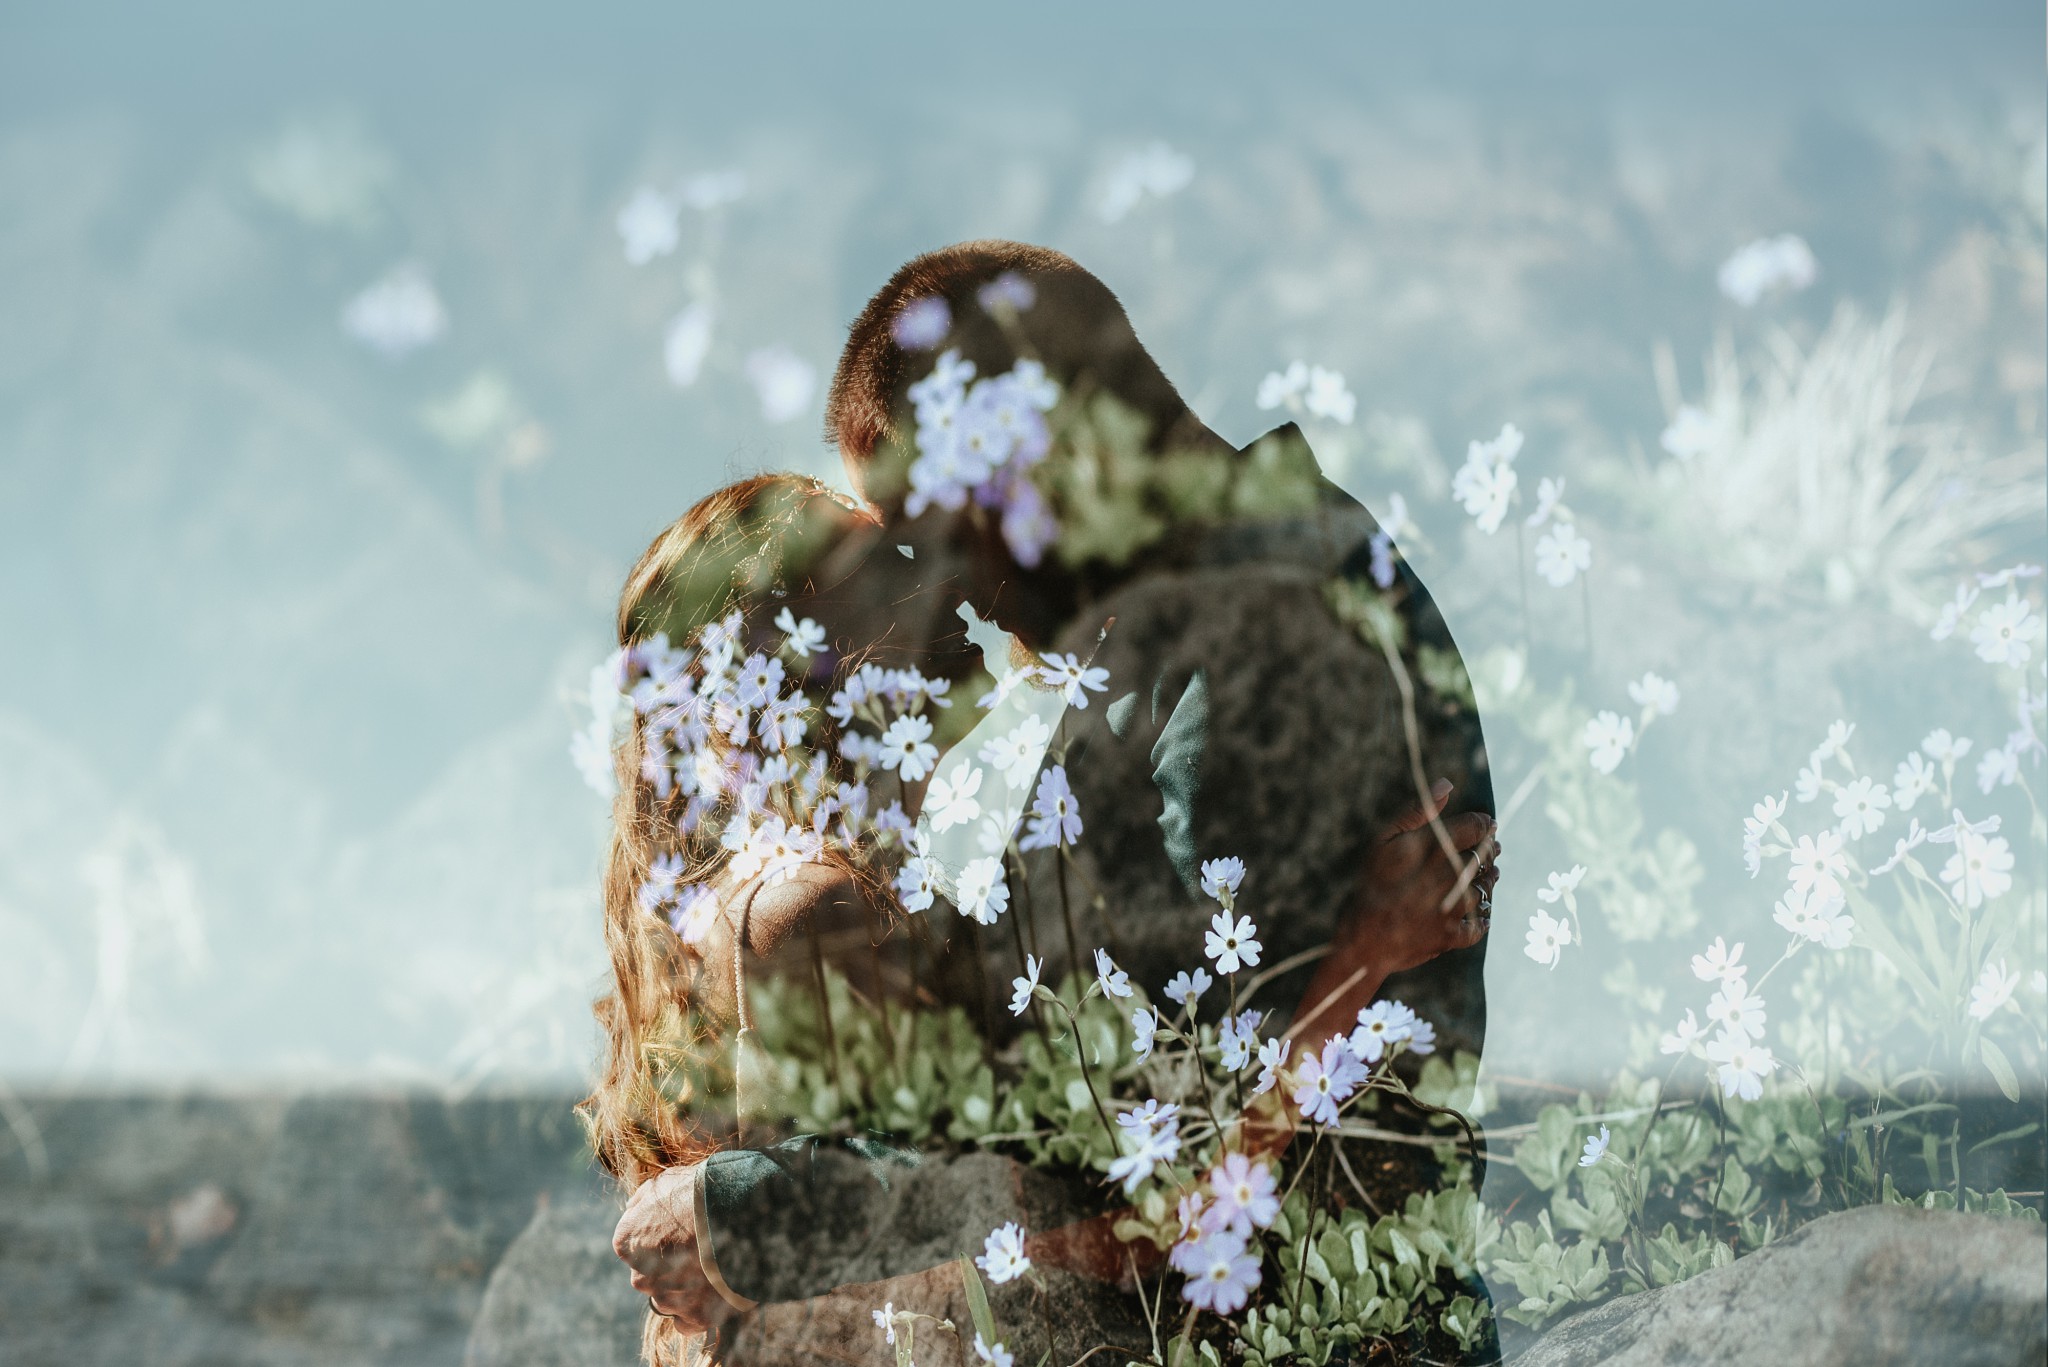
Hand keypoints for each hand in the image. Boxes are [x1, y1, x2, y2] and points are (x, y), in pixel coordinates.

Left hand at [611, 1163, 729, 1334]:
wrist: (742, 1216)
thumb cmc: (701, 1194)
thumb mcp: (665, 1182)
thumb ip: (642, 1201)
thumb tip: (632, 1209)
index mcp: (627, 1244)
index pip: (633, 1246)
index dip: (659, 1237)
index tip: (681, 1229)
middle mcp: (640, 1277)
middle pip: (651, 1275)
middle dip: (670, 1266)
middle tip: (700, 1248)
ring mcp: (668, 1300)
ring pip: (671, 1298)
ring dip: (687, 1287)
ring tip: (716, 1265)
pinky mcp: (696, 1318)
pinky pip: (689, 1321)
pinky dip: (699, 1311)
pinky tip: (715, 1291)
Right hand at [1348, 778, 1497, 977]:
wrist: (1362, 940)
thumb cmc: (1368, 885)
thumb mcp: (1382, 840)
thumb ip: (1417, 812)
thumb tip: (1447, 784)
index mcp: (1437, 849)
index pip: (1477, 828)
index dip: (1484, 823)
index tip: (1486, 822)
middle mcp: (1452, 876)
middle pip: (1486, 856)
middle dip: (1490, 849)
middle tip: (1492, 847)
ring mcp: (1456, 907)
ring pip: (1486, 887)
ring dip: (1489, 879)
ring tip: (1490, 875)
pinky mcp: (1455, 935)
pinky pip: (1480, 924)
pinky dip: (1483, 918)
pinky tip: (1480, 913)